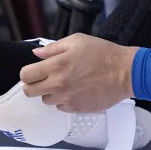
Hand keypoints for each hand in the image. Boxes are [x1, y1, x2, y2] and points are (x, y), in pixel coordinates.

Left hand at [20, 34, 137, 112]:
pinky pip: (61, 107)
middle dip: (34, 85)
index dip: (28, 73)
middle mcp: (57, 84)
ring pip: (45, 101)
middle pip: (30, 92)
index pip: (26, 75)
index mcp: (55, 65)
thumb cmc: (102, 53)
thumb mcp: (77, 41)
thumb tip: (36, 54)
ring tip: (65, 83)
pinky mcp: (76, 109)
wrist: (124, 72)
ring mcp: (66, 99)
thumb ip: (53, 48)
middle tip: (45, 79)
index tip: (35, 70)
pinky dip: (64, 100)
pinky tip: (75, 91)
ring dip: (50, 93)